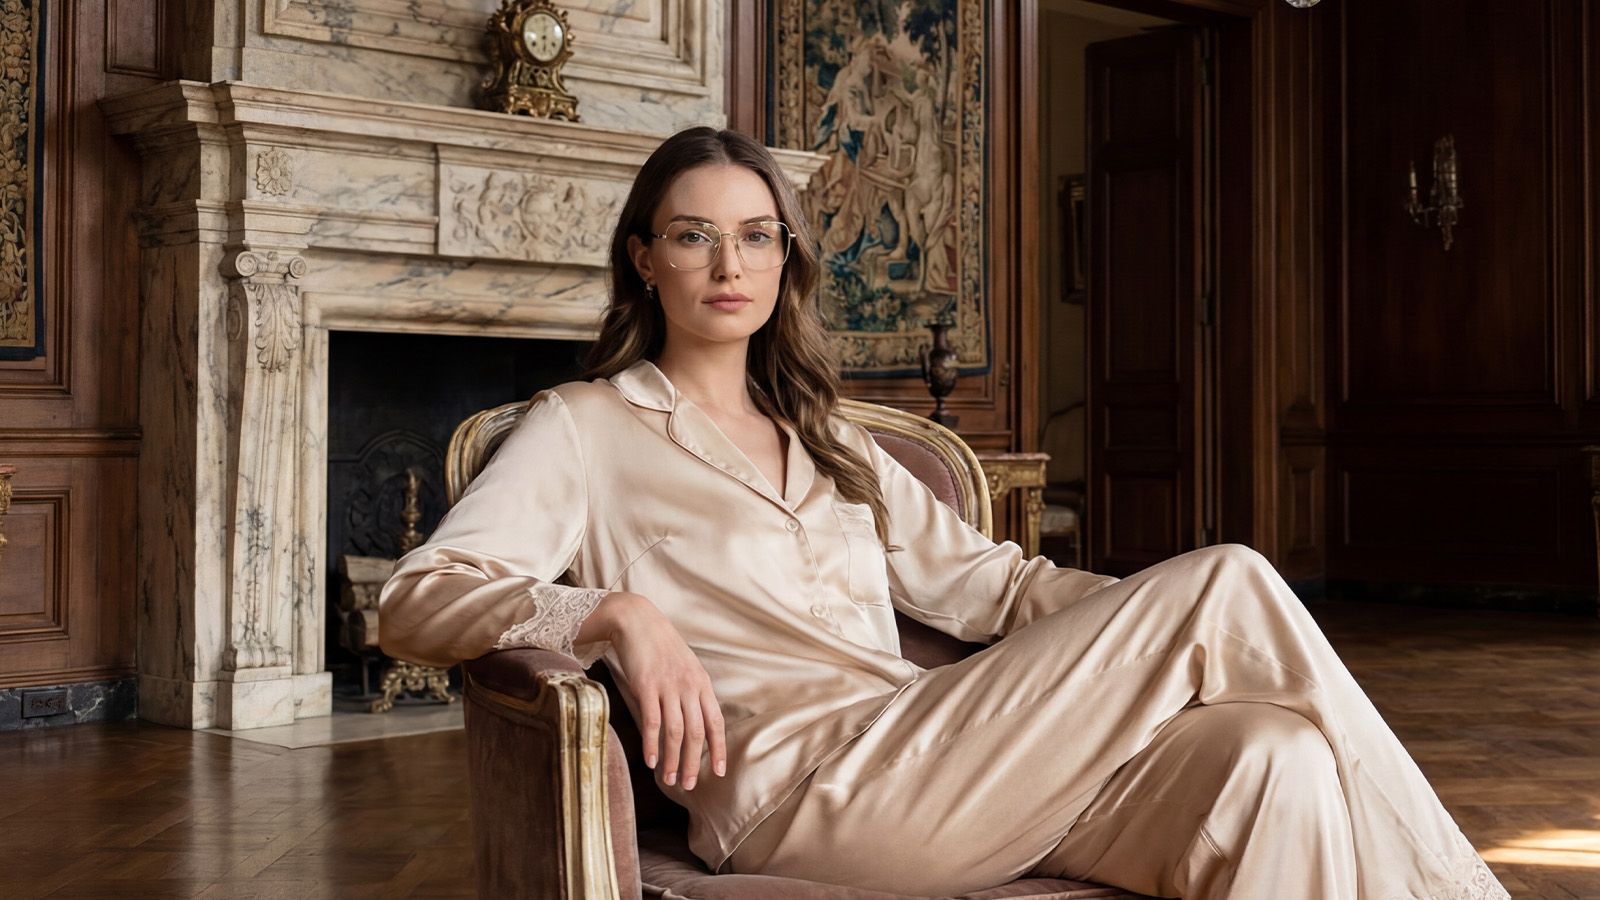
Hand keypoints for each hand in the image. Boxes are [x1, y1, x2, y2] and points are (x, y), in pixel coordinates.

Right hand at [580, 591, 726, 790]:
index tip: (718, 771)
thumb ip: (690, 693)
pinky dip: (652, 744)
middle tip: (689, 785)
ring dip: (672, 759)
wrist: (637, 620)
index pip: (716, 722)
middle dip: (692, 762)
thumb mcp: (685, 667)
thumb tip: (689, 725)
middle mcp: (689, 686)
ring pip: (675, 731)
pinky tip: (650, 760)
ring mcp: (668, 686)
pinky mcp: (646, 685)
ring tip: (669, 779)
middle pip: (696, 732)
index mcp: (702, 683)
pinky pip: (652, 721)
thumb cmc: (660, 646)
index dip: (718, 748)